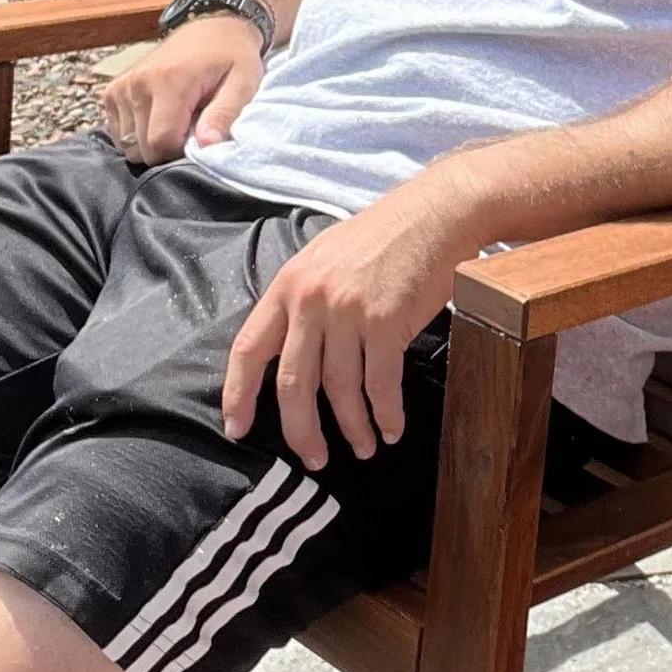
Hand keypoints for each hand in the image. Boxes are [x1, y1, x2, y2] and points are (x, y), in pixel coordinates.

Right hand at [100, 17, 264, 164]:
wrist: (213, 27)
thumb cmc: (232, 58)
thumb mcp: (243, 83)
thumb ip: (225, 114)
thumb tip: (207, 145)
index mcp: (168, 80)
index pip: (160, 142)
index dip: (181, 152)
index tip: (199, 136)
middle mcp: (137, 83)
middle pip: (142, 147)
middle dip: (167, 149)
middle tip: (191, 127)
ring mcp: (121, 86)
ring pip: (127, 144)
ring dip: (151, 142)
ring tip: (176, 119)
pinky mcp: (113, 90)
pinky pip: (117, 132)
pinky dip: (136, 133)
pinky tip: (159, 117)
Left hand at [222, 166, 473, 467]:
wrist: (435, 213)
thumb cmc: (383, 237)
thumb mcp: (325, 259)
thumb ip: (303, 302)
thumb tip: (292, 355)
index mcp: (288, 285)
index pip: (249, 349)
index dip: (238, 394)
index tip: (236, 429)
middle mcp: (311, 300)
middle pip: (293, 384)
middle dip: (301, 431)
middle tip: (313, 458)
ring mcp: (349, 311)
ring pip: (341, 390)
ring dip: (353, 428)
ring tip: (365, 447)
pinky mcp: (386, 321)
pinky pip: (381, 383)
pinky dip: (387, 413)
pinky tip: (392, 428)